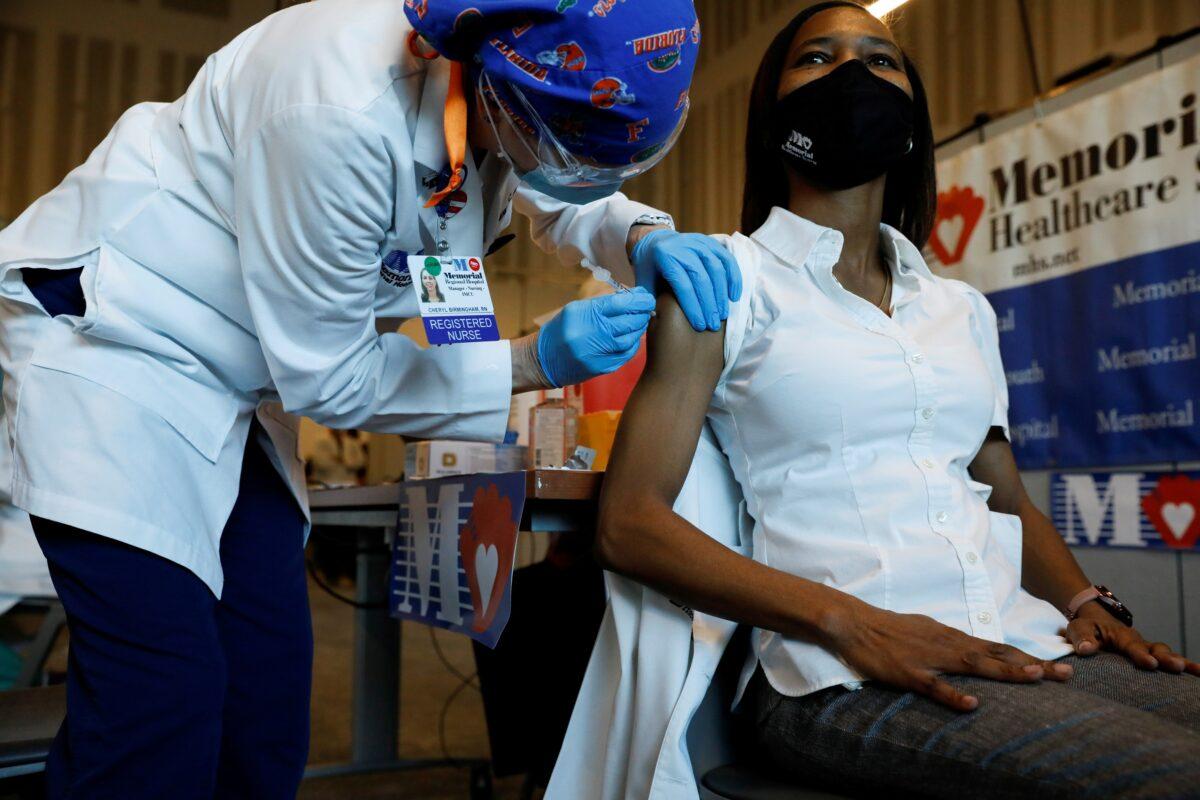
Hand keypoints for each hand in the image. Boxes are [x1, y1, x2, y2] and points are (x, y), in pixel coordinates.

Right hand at [537, 289, 654, 386]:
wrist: (543, 360)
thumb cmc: (561, 330)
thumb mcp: (576, 309)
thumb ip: (602, 303)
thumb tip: (630, 296)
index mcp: (585, 314)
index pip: (620, 303)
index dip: (638, 299)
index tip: (646, 296)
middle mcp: (592, 333)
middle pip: (628, 321)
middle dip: (643, 312)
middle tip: (648, 308)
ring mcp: (598, 352)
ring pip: (631, 338)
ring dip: (639, 328)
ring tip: (641, 321)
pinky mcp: (602, 367)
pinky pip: (626, 354)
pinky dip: (633, 344)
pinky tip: (633, 337)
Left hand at [630, 229, 741, 331]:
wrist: (654, 240)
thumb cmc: (649, 267)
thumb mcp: (643, 282)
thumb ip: (648, 300)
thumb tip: (655, 321)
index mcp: (665, 256)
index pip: (683, 286)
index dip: (693, 307)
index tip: (700, 325)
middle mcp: (683, 246)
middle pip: (702, 279)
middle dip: (709, 305)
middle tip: (713, 325)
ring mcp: (699, 242)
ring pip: (717, 269)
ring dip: (721, 295)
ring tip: (722, 315)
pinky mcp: (710, 242)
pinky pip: (727, 259)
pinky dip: (733, 278)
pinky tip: (733, 296)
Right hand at [826, 600, 1073, 712]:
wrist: (855, 622)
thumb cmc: (890, 628)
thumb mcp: (928, 630)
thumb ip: (953, 642)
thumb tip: (976, 651)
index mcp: (953, 636)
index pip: (998, 648)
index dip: (1028, 657)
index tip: (1058, 665)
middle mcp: (949, 644)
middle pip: (997, 655)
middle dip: (1032, 665)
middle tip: (1065, 674)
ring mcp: (930, 658)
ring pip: (974, 665)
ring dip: (1005, 671)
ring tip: (1034, 677)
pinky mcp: (910, 673)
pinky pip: (935, 686)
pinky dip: (954, 695)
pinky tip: (972, 704)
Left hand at [1063, 603, 1199, 674]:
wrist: (1098, 623)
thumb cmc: (1087, 629)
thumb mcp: (1078, 629)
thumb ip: (1081, 639)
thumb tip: (1086, 650)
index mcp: (1121, 636)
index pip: (1132, 646)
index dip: (1141, 655)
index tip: (1150, 663)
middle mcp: (1140, 641)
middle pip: (1156, 649)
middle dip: (1166, 658)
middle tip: (1176, 666)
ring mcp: (1148, 650)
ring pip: (1166, 654)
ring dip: (1180, 662)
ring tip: (1195, 671)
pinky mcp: (1152, 657)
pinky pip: (1171, 661)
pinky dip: (1187, 667)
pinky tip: (1199, 674)